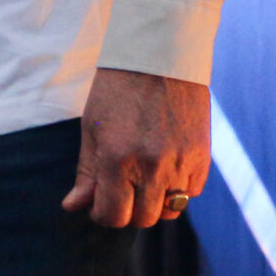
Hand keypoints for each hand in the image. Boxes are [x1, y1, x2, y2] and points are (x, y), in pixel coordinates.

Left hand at [63, 67, 209, 228]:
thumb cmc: (117, 89)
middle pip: (143, 219)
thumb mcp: (93, 128)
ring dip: (155, 203)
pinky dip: (177, 188)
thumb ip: (87, 172)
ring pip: (170, 211)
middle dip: (128, 210)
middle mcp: (152, 167)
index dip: (103, 214)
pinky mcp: (202, 157)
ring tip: (144, 179)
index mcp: (118, 159)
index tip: (100, 202)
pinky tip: (165, 166)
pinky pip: (190, 192)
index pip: (113, 215)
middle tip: (121, 189)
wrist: (160, 57)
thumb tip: (74, 206)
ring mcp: (180, 164)